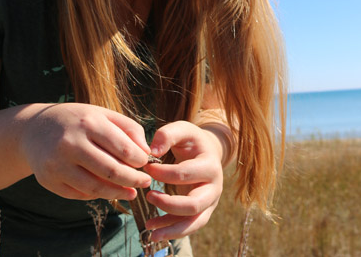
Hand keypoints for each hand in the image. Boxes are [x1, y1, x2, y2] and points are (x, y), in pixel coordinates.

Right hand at [20, 103, 151, 199]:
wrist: (34, 129)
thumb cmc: (78, 121)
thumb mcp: (103, 114)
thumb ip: (129, 129)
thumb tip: (147, 152)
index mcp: (89, 123)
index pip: (123, 149)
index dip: (140, 160)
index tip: (146, 163)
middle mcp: (70, 143)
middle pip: (111, 171)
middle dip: (134, 179)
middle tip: (145, 182)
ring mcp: (57, 164)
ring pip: (96, 187)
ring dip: (118, 193)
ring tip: (132, 192)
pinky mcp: (48, 180)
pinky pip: (79, 194)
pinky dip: (97, 194)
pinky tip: (108, 191)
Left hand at [144, 120, 224, 240]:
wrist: (208, 152)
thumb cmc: (192, 141)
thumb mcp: (182, 130)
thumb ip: (167, 135)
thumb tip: (152, 152)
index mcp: (210, 165)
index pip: (185, 173)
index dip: (163, 173)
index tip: (145, 166)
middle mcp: (214, 187)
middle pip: (194, 204)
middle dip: (168, 204)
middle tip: (148, 196)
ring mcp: (210, 202)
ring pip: (194, 222)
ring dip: (171, 228)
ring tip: (149, 230)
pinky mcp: (203, 212)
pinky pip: (189, 226)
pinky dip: (171, 230)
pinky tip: (153, 230)